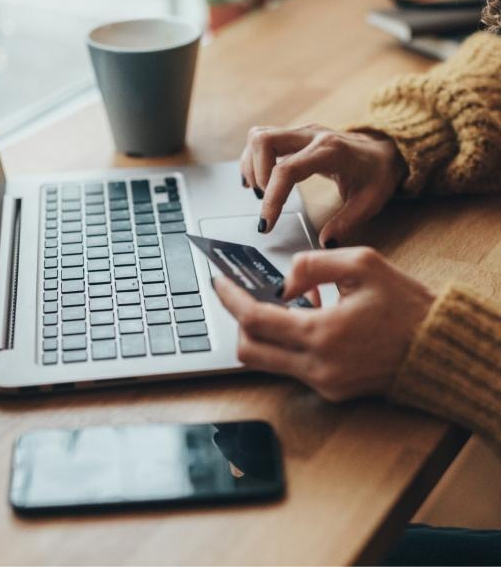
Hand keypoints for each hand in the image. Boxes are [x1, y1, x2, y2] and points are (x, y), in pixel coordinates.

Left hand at [213, 247, 433, 400]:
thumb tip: (283, 283)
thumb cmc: (406, 306)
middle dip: (238, 320)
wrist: (439, 348)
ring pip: (266, 362)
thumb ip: (313, 264)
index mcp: (322, 334)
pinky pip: (291, 367)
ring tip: (286, 303)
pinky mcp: (331, 391)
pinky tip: (307, 320)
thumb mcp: (363, 264)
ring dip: (264, 332)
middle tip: (243, 295)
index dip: (230, 299)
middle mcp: (317, 366)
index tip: (218, 282)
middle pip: (249, 350)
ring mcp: (323, 383)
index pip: (255, 319)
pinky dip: (287, 343)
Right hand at [239, 124, 406, 245]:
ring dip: (252, 165)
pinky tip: (258, 181)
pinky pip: (263, 139)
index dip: (272, 198)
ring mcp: (301, 132)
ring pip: (259, 136)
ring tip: (261, 191)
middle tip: (265, 200)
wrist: (385, 149)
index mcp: (330, 152)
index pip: (287, 170)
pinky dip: (253, 159)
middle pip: (264, 141)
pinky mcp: (294, 135)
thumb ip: (347, 223)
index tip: (266, 223)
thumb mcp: (370, 202)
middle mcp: (311, 135)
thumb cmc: (377, 174)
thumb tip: (325, 242)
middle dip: (256, 174)